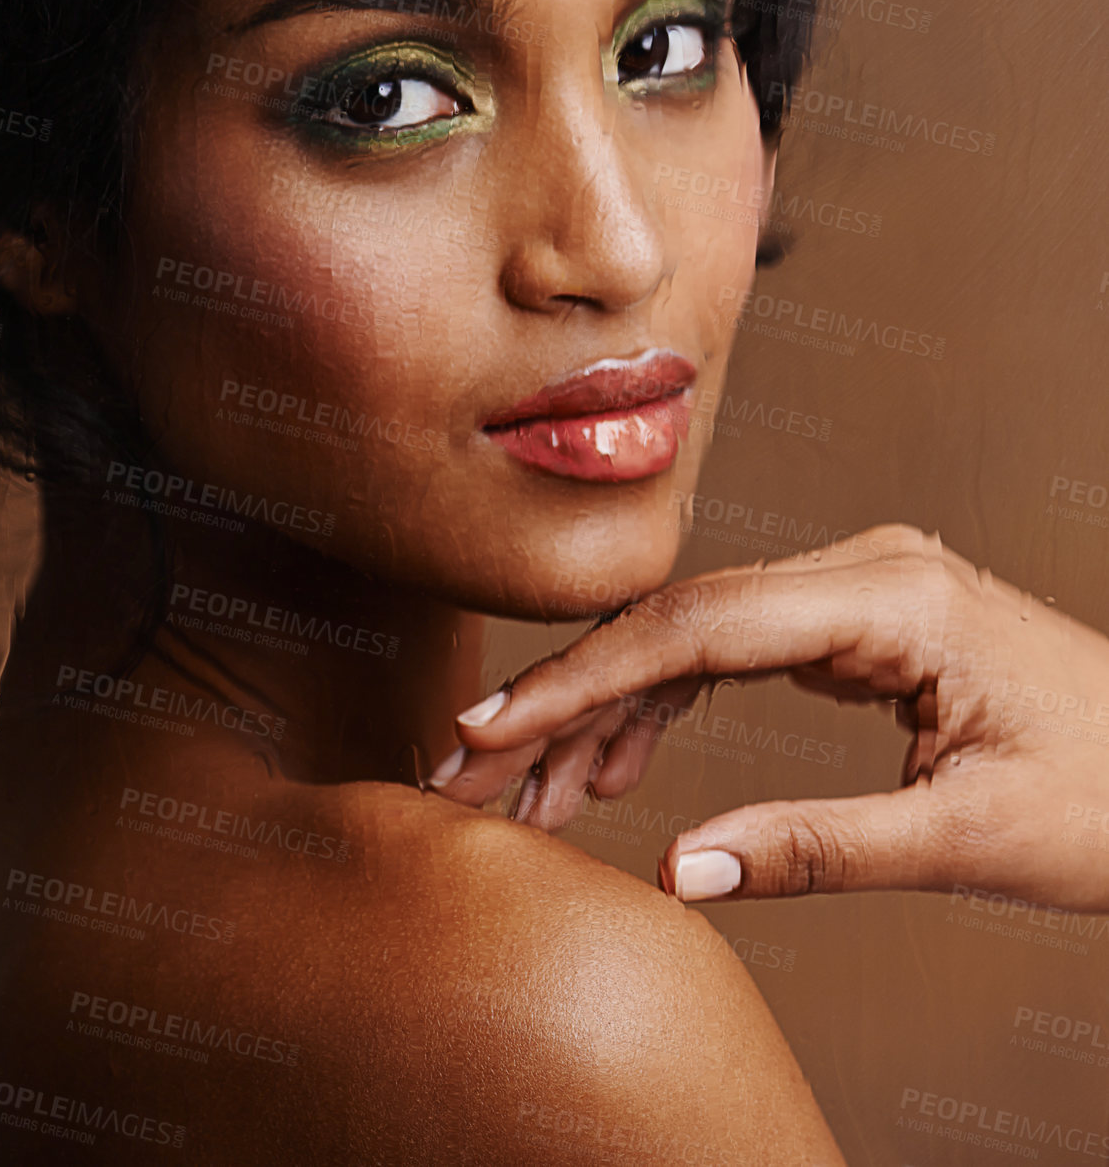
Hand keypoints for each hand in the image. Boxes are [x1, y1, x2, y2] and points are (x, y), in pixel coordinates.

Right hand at [428, 525, 1108, 911]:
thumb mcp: (965, 839)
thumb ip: (814, 849)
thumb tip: (676, 871)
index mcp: (892, 596)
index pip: (697, 626)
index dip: (579, 680)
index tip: (489, 732)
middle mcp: (867, 568)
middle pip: (678, 621)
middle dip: (570, 700)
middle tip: (474, 776)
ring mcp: (861, 588)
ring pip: (696, 634)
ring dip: (610, 709)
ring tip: (534, 791)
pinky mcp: (860, 621)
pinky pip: (738, 649)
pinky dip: (670, 702)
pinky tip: (619, 761)